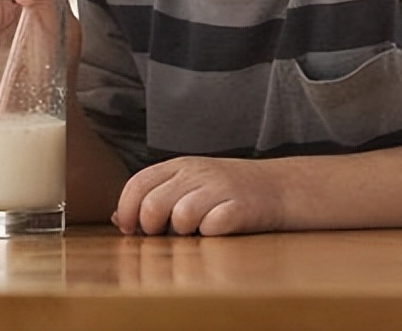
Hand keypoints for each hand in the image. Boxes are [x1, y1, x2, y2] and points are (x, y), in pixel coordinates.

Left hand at [113, 156, 285, 236]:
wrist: (283, 187)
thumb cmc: (229, 191)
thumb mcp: (189, 185)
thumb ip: (156, 196)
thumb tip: (118, 219)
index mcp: (180, 165)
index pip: (138, 183)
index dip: (127, 209)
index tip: (129, 229)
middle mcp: (197, 173)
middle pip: (153, 204)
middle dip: (150, 228)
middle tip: (162, 235)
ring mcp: (221, 188)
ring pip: (181, 217)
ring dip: (183, 233)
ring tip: (194, 232)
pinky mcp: (242, 207)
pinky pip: (212, 227)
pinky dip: (209, 235)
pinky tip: (217, 231)